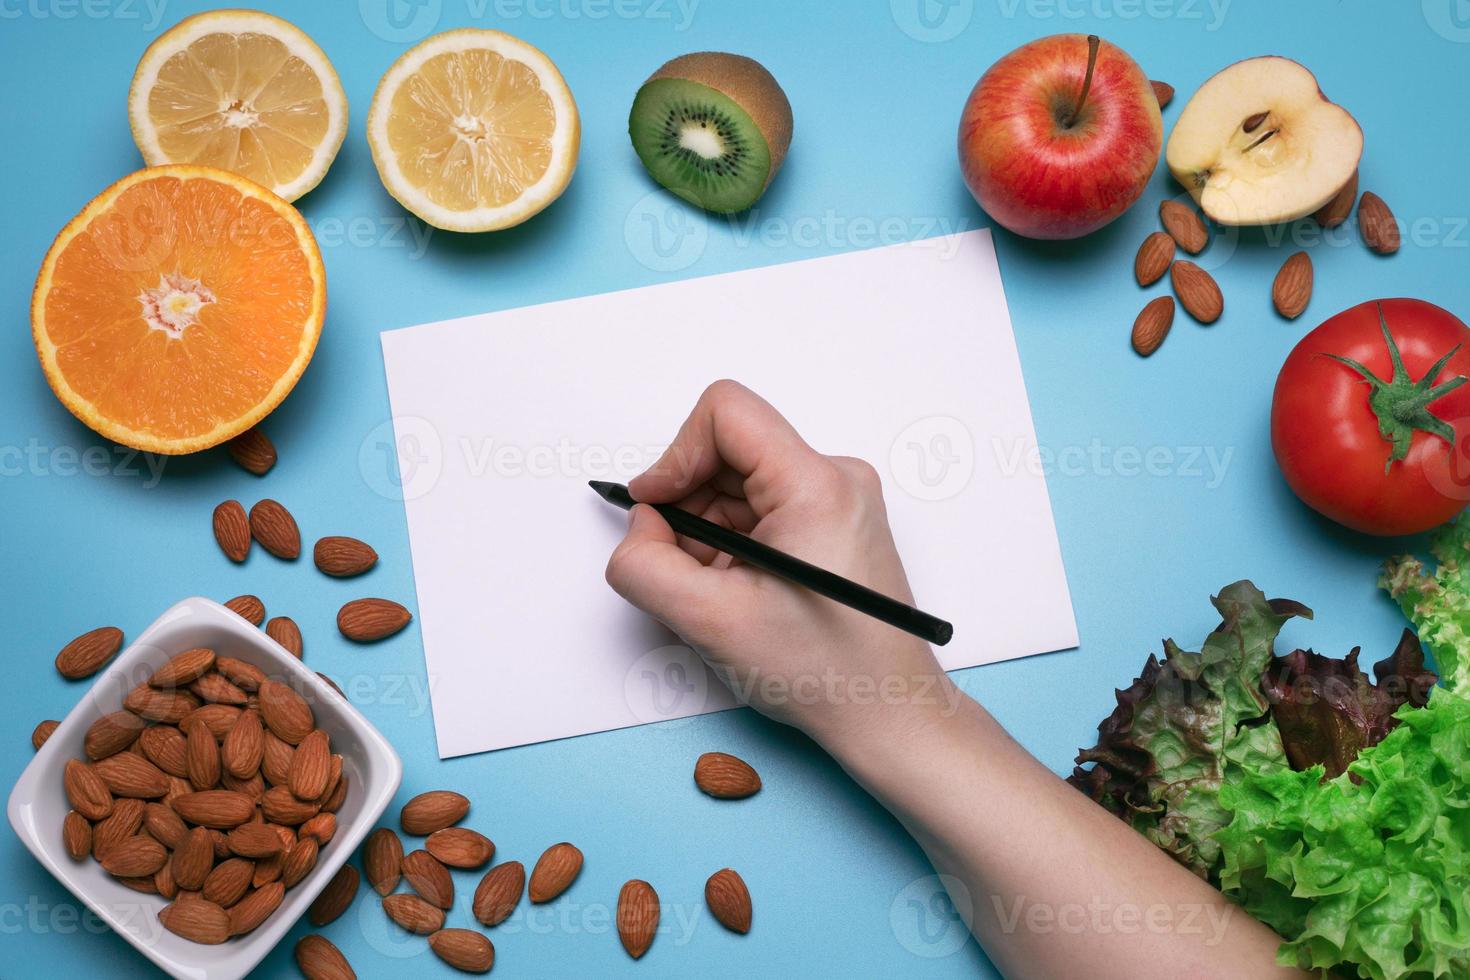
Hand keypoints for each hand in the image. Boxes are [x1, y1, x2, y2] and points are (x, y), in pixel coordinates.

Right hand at [604, 380, 952, 747]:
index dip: (674, 454)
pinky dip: (733, 544)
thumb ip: (645, 564)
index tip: (655, 506)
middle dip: (689, 506)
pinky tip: (741, 591)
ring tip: (720, 592)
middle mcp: (835, 478)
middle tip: (686, 570)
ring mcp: (838, 499)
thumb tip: (640, 525)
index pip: (725, 412)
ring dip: (709, 532)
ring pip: (739, 484)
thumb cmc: (824, 672)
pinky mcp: (834, 521)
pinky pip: (761, 508)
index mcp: (815, 486)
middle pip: (728, 450)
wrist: (885, 712)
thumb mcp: (708, 621)